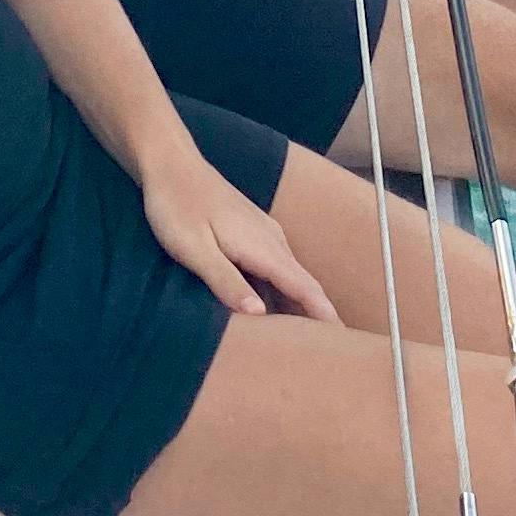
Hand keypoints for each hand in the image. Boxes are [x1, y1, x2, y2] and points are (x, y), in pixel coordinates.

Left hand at [142, 159, 338, 323]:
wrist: (170, 163)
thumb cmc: (176, 206)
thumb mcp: (194, 249)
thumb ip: (226, 281)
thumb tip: (259, 315)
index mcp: (263, 247)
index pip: (305, 287)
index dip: (325, 316)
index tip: (344, 342)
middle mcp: (272, 240)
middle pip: (304, 284)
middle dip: (319, 316)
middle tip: (328, 352)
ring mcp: (263, 233)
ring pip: (290, 275)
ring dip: (300, 304)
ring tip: (304, 339)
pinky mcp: (251, 232)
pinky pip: (276, 267)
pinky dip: (282, 290)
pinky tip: (272, 307)